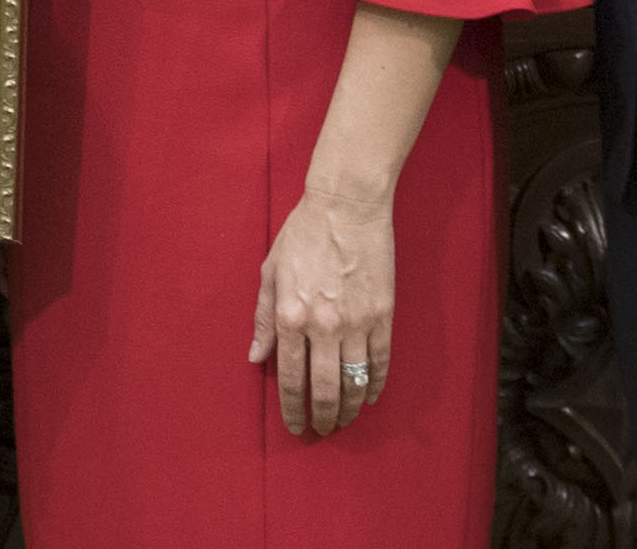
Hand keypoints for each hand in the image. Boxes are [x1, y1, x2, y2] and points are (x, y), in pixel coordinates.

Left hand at [250, 184, 394, 440]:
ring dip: (348, 409)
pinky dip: (374, 385)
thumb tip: (255, 357)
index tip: (294, 425)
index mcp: (290, 316)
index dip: (292, 408)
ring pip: (354, 382)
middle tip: (321, 430)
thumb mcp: (271, 272)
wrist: (347, 206)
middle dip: (322, 417)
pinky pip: (380, 362)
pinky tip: (368, 396)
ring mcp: (356, 322)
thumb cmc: (303, 234)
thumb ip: (263, 319)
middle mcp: (322, 326)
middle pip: (325, 390)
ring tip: (343, 420)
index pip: (290, 378)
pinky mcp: (382, 315)